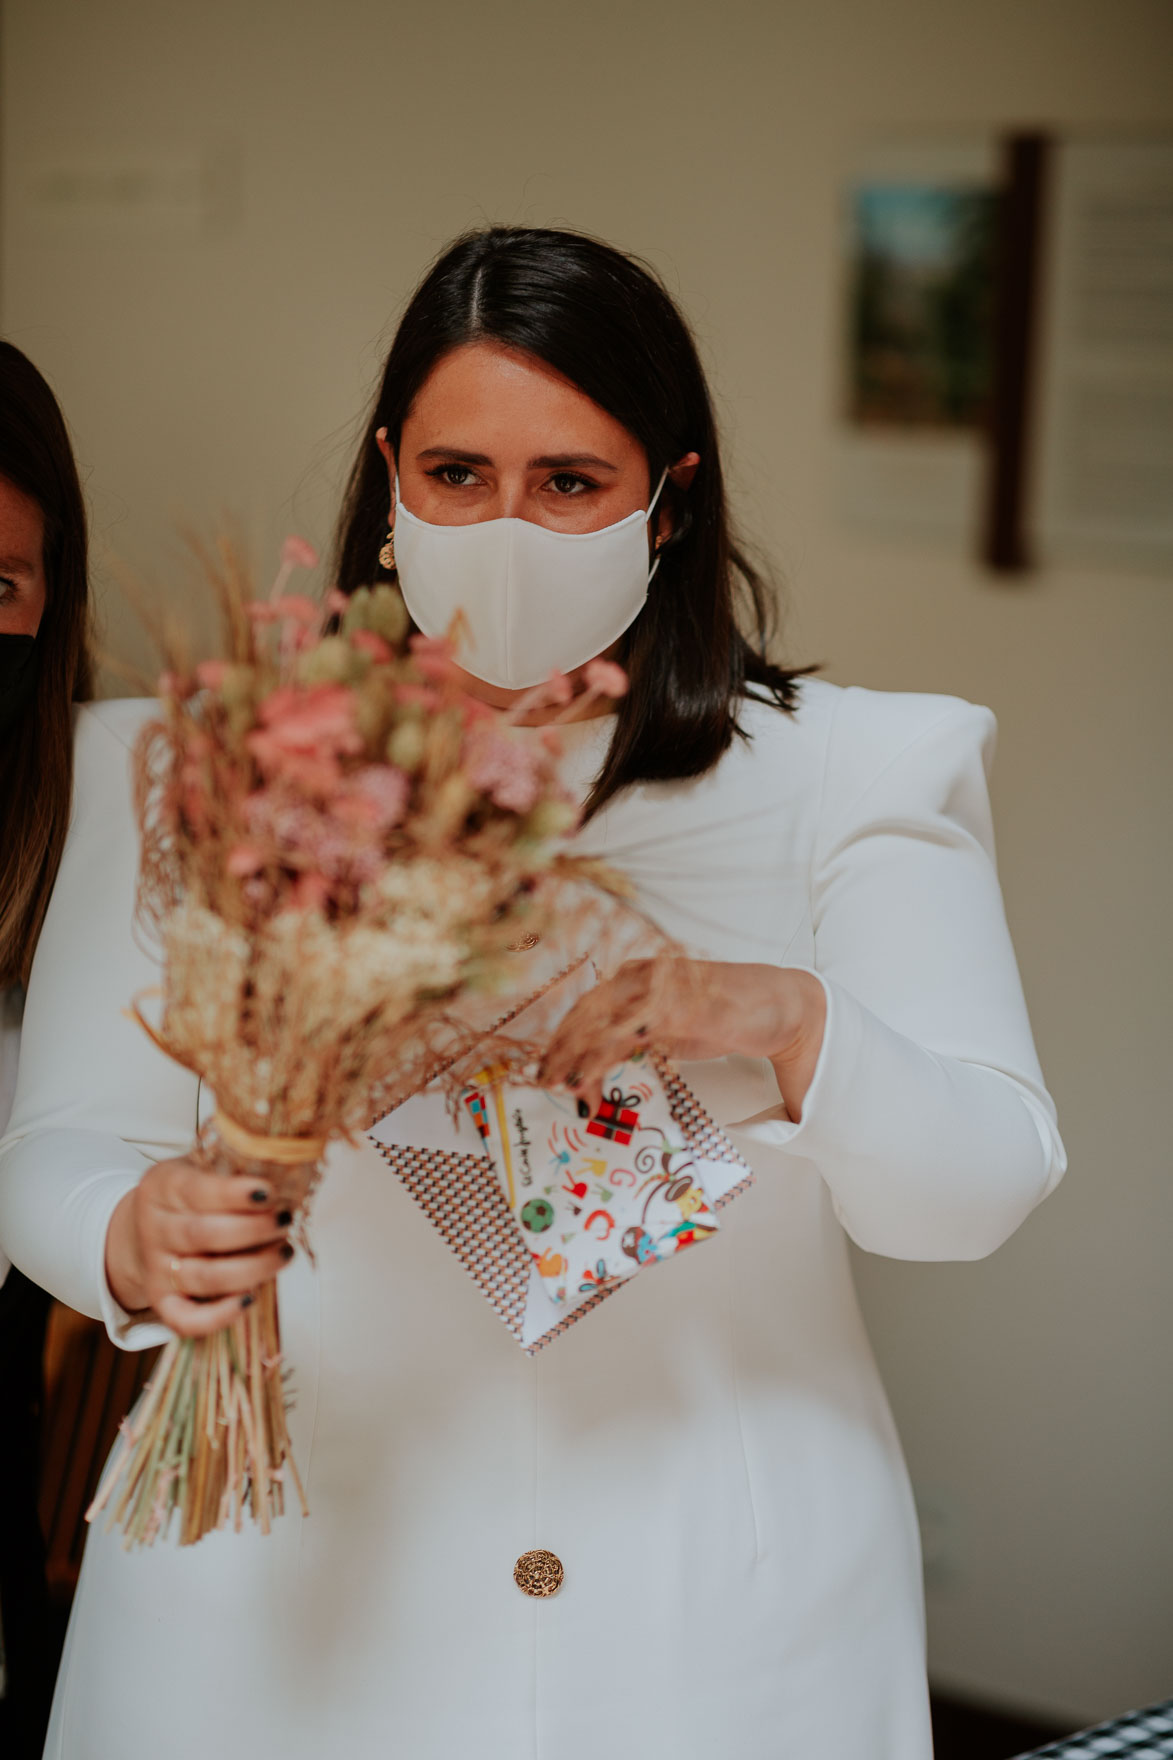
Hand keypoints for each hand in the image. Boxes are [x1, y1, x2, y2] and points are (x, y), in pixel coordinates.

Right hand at [105, 1154, 304, 1337]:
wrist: (142, 1229)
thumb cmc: (191, 1193)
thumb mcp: (202, 1166)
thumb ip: (234, 1166)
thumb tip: (287, 1169)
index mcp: (163, 1186)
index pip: (198, 1191)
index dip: (236, 1194)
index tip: (271, 1193)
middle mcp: (154, 1228)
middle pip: (205, 1235)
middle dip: (255, 1230)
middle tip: (285, 1221)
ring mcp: (156, 1268)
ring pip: (205, 1277)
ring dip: (253, 1268)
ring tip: (284, 1252)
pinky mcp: (161, 1301)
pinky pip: (185, 1319)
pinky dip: (218, 1316)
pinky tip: (250, 1299)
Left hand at [538, 959, 825, 1121]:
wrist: (778, 1008)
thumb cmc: (726, 1015)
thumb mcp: (670, 1030)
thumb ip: (637, 1039)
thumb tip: (602, 1064)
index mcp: (637, 977)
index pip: (588, 1006)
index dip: (563, 1036)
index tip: (547, 1065)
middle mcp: (640, 977)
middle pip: (583, 1013)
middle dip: (559, 1049)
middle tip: (542, 1080)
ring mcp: (655, 990)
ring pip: (595, 1024)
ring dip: (570, 1059)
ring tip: (557, 1087)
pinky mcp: (670, 1008)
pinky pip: (620, 1037)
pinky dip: (596, 1061)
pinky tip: (584, 1082)